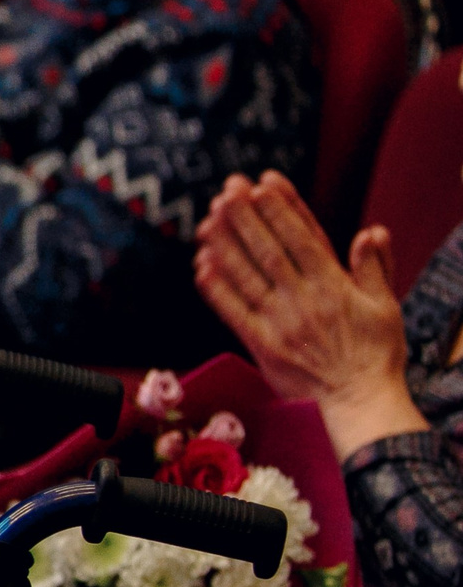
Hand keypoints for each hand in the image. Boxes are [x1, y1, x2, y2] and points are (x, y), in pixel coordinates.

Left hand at [192, 172, 424, 457]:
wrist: (359, 403)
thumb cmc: (375, 355)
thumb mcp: (385, 307)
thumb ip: (375, 268)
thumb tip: (372, 231)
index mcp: (335, 286)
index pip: (304, 238)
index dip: (283, 209)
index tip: (265, 182)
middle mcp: (305, 300)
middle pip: (270, 251)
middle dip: (248, 217)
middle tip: (228, 188)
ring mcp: (281, 322)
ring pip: (247, 276)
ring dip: (226, 246)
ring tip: (208, 218)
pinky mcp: (262, 345)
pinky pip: (234, 313)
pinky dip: (217, 289)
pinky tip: (201, 265)